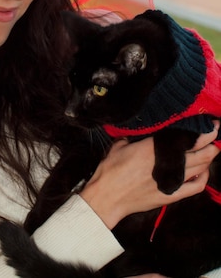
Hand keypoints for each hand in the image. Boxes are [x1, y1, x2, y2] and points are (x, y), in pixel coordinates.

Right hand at [79, 122, 218, 228]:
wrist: (108, 196)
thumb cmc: (110, 169)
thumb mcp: (120, 144)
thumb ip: (135, 136)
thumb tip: (145, 131)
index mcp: (153, 148)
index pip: (184, 136)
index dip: (201, 130)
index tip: (209, 123)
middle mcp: (167, 163)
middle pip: (199, 151)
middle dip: (210, 140)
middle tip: (214, 131)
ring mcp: (172, 180)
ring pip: (201, 167)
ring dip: (209, 156)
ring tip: (211, 148)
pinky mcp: (172, 194)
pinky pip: (196, 186)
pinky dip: (204, 177)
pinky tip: (204, 171)